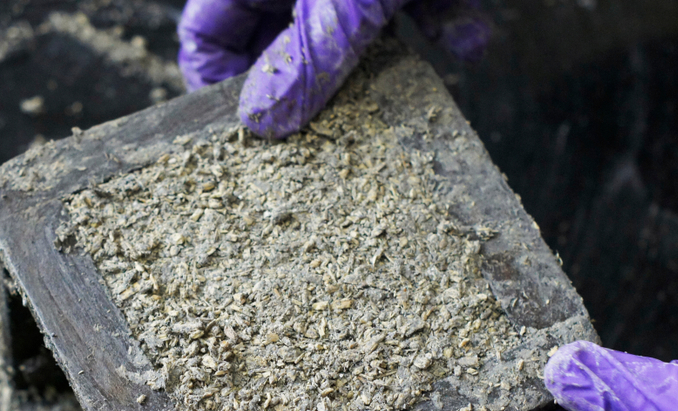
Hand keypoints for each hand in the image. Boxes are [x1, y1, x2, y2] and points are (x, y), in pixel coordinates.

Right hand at [177, 0, 490, 137]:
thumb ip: (311, 54)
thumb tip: (264, 120)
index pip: (207, 36)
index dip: (225, 86)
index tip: (260, 130)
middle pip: (280, 40)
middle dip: (320, 80)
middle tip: (340, 121)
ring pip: (350, 30)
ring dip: (391, 56)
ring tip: (415, 78)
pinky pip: (407, 4)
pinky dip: (442, 20)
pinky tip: (469, 37)